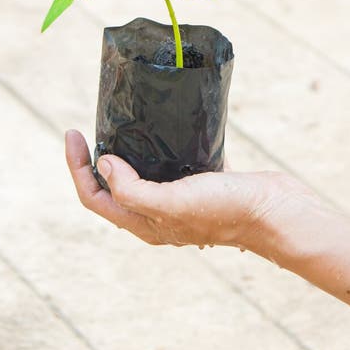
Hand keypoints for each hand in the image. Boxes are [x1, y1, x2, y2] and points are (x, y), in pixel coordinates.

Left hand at [65, 129, 302, 248]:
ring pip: (141, 176)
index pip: (96, 197)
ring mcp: (181, 198)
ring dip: (124, 154)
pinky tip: (162, 127)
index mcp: (146, 223)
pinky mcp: (203, 182)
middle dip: (93, 161)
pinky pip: (172, 163)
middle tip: (89, 128)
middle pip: (112, 188)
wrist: (275, 212)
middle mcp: (159, 214)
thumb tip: (105, 165)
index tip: (74, 133)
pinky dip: (160, 147)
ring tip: (119, 126)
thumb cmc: (225, 209)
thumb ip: (134, 189)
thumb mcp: (172, 202)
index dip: (78, 167)